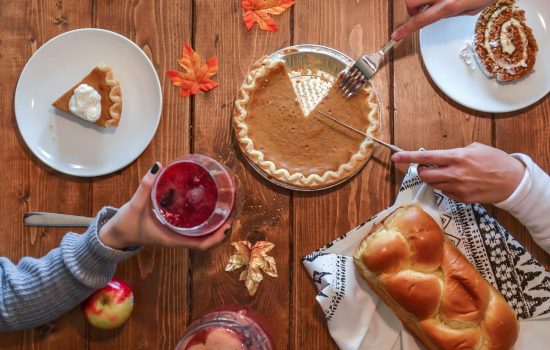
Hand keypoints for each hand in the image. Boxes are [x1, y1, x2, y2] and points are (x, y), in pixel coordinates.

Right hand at [99, 163, 229, 250]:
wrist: (115, 235)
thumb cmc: (126, 224)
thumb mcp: (135, 205)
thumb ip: (145, 186)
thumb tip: (157, 166)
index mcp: (172, 239)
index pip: (200, 244)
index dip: (216, 237)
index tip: (226, 225)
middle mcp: (177, 238)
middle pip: (205, 239)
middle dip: (219, 229)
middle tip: (230, 212)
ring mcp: (175, 234)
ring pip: (199, 233)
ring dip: (212, 224)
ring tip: (223, 208)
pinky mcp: (171, 228)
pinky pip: (191, 227)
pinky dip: (200, 219)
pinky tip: (204, 205)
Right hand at [391, 0, 496, 39]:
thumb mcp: (473, 9)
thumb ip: (453, 12)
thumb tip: (442, 12)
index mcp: (449, 5)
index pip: (420, 20)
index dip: (406, 29)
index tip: (395, 36)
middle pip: (411, 2)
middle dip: (412, 8)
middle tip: (421, 10)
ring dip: (422, 0)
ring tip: (435, 1)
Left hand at [391, 143, 524, 202]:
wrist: (512, 182)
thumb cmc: (495, 161)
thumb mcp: (475, 148)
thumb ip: (455, 152)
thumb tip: (441, 158)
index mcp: (457, 157)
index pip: (426, 157)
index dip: (408, 157)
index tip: (395, 158)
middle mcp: (454, 173)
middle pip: (425, 175)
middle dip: (422, 171)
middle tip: (428, 167)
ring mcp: (457, 188)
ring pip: (433, 185)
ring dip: (435, 179)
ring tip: (448, 173)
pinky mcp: (461, 199)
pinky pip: (444, 192)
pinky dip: (445, 187)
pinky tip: (458, 182)